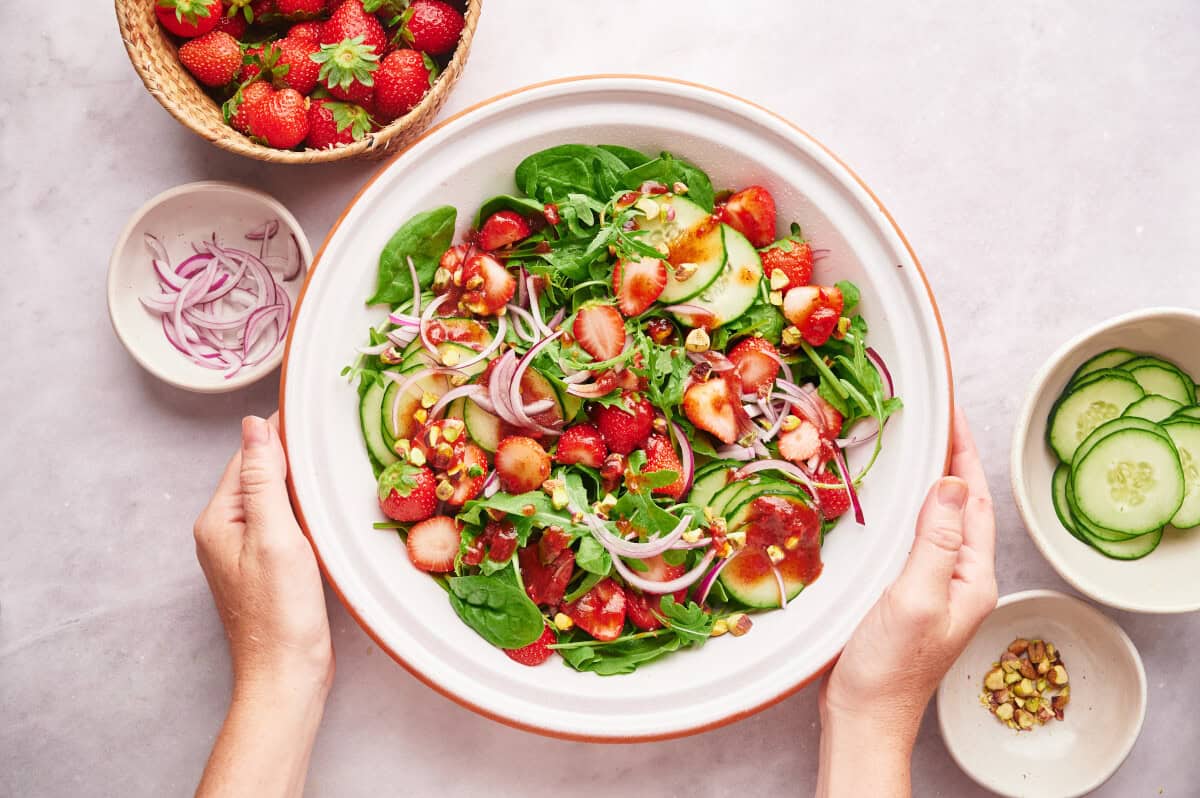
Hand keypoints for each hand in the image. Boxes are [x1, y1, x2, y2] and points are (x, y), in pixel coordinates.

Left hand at [193, 415, 333, 694]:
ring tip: (331, 463)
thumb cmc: (281, 611)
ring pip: (271, 499)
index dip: (279, 434)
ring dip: (297, 481)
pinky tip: (325, 508)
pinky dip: (302, 509)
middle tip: (329, 433)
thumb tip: (253, 424)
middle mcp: (224, 532)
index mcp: (218, 520)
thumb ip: (264, 479)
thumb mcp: (275, 536)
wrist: (285, 674)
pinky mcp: (265, 567)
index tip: (312, 410)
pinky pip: (282, 522)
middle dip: (289, 454)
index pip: (248, 458)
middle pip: (258, 476)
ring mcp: (243, 551)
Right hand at [816, 406, 996, 796]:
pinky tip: (890, 500)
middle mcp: (959, 579)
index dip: (964, 452)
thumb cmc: (889, 667)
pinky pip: (914, 537)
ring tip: (916, 444)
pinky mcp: (906, 593)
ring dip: (929, 480)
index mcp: (972, 577)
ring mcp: (934, 587)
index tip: (952, 411)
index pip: (974, 500)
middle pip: (961, 505)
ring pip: (937, 519)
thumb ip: (935, 541)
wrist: (863, 716)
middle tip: (933, 415)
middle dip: (951, 458)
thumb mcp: (915, 597)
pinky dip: (906, 508)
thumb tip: (950, 483)